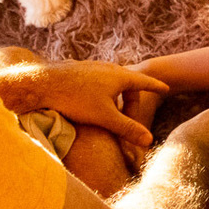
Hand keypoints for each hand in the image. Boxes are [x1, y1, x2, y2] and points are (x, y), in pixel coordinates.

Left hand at [0, 47, 167, 147]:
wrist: (42, 82)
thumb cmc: (75, 99)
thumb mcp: (105, 117)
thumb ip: (128, 129)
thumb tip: (149, 141)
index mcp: (120, 76)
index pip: (145, 81)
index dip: (156, 86)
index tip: (166, 87)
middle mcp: (108, 67)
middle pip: (128, 83)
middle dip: (132, 98)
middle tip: (131, 116)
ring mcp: (93, 67)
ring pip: (112, 81)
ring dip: (116, 95)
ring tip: (111, 110)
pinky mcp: (78, 69)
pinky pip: (98, 80)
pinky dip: (102, 92)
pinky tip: (91, 102)